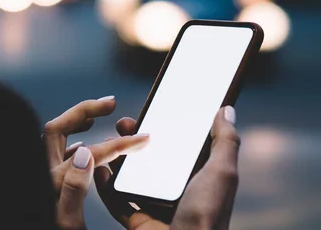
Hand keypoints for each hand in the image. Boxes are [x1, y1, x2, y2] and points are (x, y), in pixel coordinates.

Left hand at [43, 96, 149, 229]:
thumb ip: (73, 191)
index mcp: (52, 183)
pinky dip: (70, 140)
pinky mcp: (44, 182)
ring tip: (98, 115)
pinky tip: (83, 146)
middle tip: (110, 104)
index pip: (90, 152)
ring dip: (75, 121)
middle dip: (84, 111)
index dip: (119, 144)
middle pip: (57, 128)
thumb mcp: (67, 225)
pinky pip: (54, 151)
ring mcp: (40, 176)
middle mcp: (42, 173)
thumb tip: (83, 153)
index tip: (144, 139)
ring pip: (54, 136)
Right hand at [94, 106, 239, 229]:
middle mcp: (176, 192)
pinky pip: (116, 201)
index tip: (149, 112)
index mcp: (198, 179)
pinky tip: (99, 170)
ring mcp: (156, 207)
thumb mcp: (222, 173)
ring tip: (107, 143)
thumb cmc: (208, 217)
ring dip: (117, 159)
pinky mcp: (138, 221)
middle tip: (123, 125)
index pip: (178, 147)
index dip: (164, 128)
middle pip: (151, 159)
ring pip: (131, 178)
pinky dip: (105, 186)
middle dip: (135, 140)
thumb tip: (227, 109)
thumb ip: (226, 141)